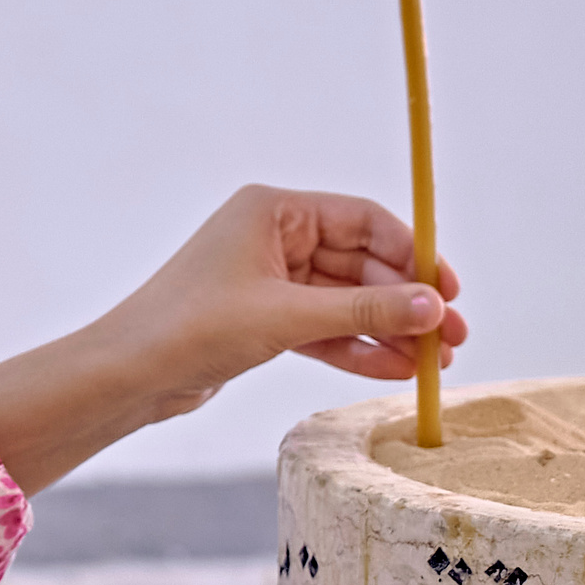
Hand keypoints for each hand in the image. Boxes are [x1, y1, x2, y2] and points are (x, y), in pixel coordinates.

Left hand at [0, 185, 467, 493]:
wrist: (130, 373)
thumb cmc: (193, 328)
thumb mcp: (287, 317)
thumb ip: (363, 311)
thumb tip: (435, 306)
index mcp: (271, 211)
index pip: (363, 220)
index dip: (413, 254)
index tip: (451, 291)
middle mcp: (270, 237)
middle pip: (360, 263)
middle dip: (407, 302)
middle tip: (454, 340)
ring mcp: (266, 280)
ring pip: (345, 301)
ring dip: (389, 329)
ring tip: (436, 364)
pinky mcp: (261, 320)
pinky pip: (324, 328)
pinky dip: (358, 348)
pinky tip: (397, 370)